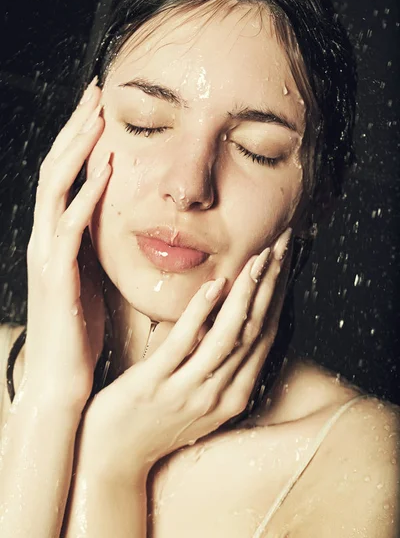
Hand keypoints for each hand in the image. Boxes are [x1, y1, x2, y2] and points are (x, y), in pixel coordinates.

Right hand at [23, 78, 110, 410]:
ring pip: (56, 187)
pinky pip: (70, 225)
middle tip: (96, 93)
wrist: (61, 380)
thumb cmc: (80, 331)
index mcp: (56, 238)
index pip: (65, 177)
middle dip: (76, 129)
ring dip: (77, 149)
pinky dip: (87, 193)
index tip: (101, 109)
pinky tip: (106, 168)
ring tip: (97, 115)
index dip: (80, 141)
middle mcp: (45, 238)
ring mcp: (46, 254)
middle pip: (56, 169)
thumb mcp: (90, 279)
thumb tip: (112, 220)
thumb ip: (94, 247)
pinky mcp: (56, 274)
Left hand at [77, 228, 291, 482]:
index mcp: (233, 395)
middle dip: (270, 285)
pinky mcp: (154, 385)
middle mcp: (218, 394)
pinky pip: (183, 344)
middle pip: (254, 331)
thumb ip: (218, 362)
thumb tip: (230, 315)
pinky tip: (214, 285)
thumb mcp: (199, 395)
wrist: (113, 458)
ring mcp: (187, 391)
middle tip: (282, 245)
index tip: (284, 260)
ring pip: (227, 336)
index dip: (278, 296)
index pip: (266, 336)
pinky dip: (202, 312)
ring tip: (257, 258)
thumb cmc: (155, 419)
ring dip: (245, 294)